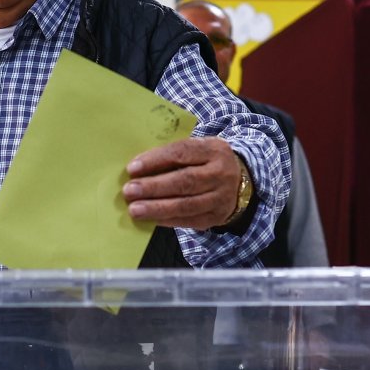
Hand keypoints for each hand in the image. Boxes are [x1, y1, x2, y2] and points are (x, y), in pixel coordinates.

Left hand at [122, 137, 243, 229]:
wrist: (241, 181)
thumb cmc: (207, 163)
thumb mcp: (198, 150)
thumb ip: (174, 155)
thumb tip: (138, 169)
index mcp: (213, 150)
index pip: (181, 152)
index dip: (155, 160)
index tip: (132, 168)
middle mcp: (220, 173)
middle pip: (184, 181)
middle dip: (153, 187)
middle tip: (129, 191)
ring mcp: (221, 197)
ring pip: (186, 204)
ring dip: (157, 207)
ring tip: (135, 209)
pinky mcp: (217, 216)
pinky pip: (190, 220)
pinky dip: (168, 220)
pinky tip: (152, 219)